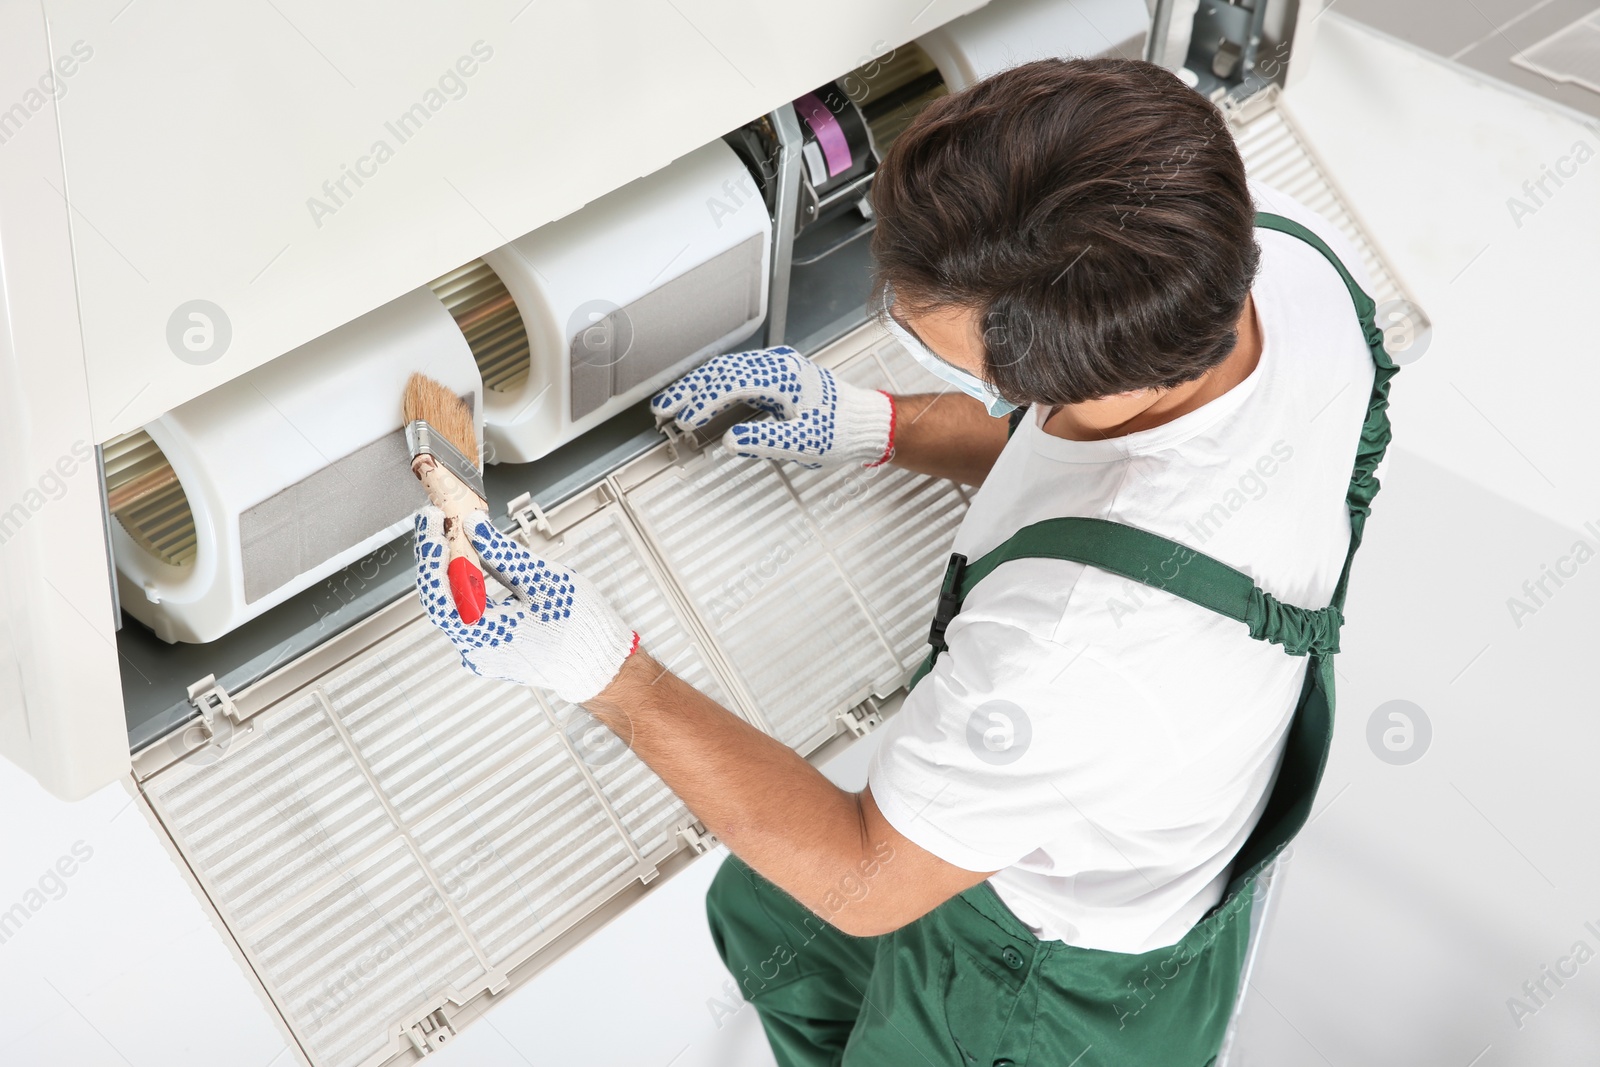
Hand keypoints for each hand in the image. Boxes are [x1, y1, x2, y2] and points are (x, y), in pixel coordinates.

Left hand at [414, 506, 637, 703]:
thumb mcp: (541, 580)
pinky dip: (468, 589)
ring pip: (456, 607)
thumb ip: (501, 553)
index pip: (438, 596)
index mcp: (486, 637)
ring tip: (454, 537)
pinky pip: (470, 617)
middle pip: (443, 600)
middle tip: (438, 522)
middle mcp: (477, 652)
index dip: (429, 557)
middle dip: (439, 558)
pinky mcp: (493, 652)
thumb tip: (473, 527)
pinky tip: (472, 565)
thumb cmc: (580, 628)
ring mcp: (484, 655)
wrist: (601, 664)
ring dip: (453, 572)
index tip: (431, 525)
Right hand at [651, 345, 894, 468]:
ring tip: (671, 406)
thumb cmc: (842, 430)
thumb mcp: (805, 442)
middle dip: (688, 391)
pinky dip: (712, 389)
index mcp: (784, 377)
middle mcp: (778, 366)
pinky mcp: (775, 379)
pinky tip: (698, 402)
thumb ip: (766, 440)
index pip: (731, 383)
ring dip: (695, 388)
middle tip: (663, 411)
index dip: (704, 402)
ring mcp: (776, 369)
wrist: (865, 423)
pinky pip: (736, 377)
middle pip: (720, 371)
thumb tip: (732, 441)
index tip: (686, 421)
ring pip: (724, 371)